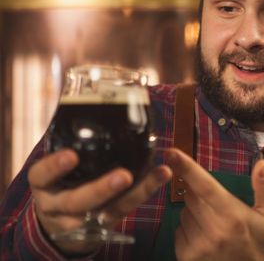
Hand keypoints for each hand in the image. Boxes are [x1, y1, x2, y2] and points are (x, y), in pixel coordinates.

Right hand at [29, 149, 171, 254]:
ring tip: (156, 175)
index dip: (55, 167)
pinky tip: (160, 176)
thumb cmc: (61, 180)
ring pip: (106, 211)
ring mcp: (79, 220)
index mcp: (43, 184)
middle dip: (101, 189)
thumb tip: (97, 99)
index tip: (71, 156)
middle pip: (76, 201)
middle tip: (123, 176)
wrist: (58, 220)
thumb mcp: (54, 168)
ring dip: (134, 194)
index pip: (41, 175)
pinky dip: (144, 193)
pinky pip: (124, 211)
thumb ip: (72, 145)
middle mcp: (57, 205)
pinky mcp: (102, 226)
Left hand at [167, 149, 263, 260]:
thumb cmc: (261, 239)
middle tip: (217, 205)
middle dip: (198, 194)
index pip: (205, 186)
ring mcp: (198, 247)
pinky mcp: (187, 257)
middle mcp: (214, 232)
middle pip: (190, 196)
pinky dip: (188, 228)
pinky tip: (205, 236)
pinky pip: (178, 230)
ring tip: (214, 224)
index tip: (171, 152)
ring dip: (194, 212)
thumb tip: (261, 163)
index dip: (186, 168)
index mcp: (233, 217)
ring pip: (183, 213)